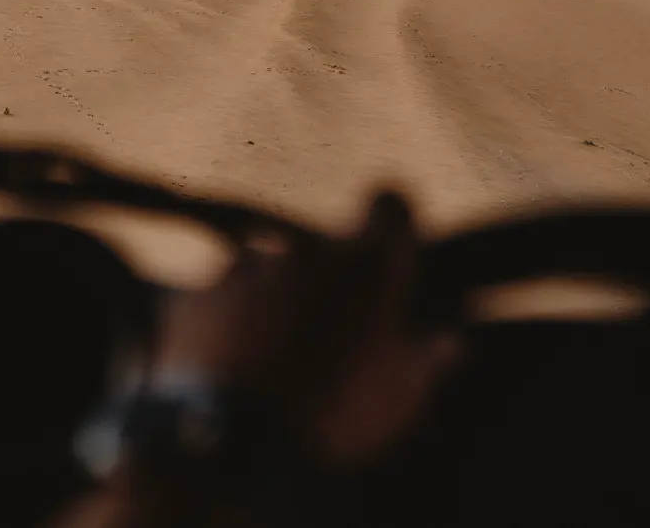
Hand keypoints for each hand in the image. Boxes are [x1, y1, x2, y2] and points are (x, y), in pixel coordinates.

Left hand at [152, 189, 459, 467]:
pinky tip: (231, 365)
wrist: (234, 447)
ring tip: (272, 358)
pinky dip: (226, 321)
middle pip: (324, 247)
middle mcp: (307, 248)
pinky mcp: (199, 293)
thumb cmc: (334, 419)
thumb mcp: (400, 397)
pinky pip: (219, 297)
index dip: (390, 222)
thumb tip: (450, 341)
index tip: (388, 249)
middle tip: (327, 338)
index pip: (389, 202)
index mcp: (368, 265)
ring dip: (273, 298)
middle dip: (327, 280)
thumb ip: (427, 358)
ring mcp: (246, 267)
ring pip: (268, 268)